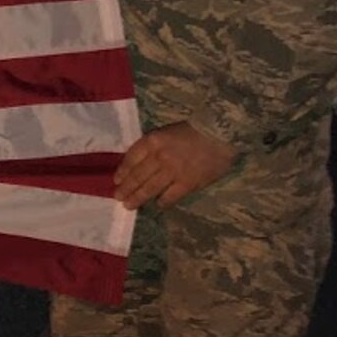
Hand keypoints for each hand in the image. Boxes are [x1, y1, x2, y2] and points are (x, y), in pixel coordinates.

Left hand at [112, 121, 235, 209]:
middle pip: (137, 176)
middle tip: (118, 197)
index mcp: (152, 141)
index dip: (122, 171)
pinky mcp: (188, 183)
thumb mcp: (165, 132)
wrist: (219, 134)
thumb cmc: (192, 131)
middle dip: (126, 188)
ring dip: (138, 198)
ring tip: (129, 205)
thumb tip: (136, 164)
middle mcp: (158, 157)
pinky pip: (170, 196)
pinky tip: (157, 205)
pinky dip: (162, 202)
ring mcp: (173, 171)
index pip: (131, 159)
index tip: (117, 181)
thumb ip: (151, 146)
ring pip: (150, 188)